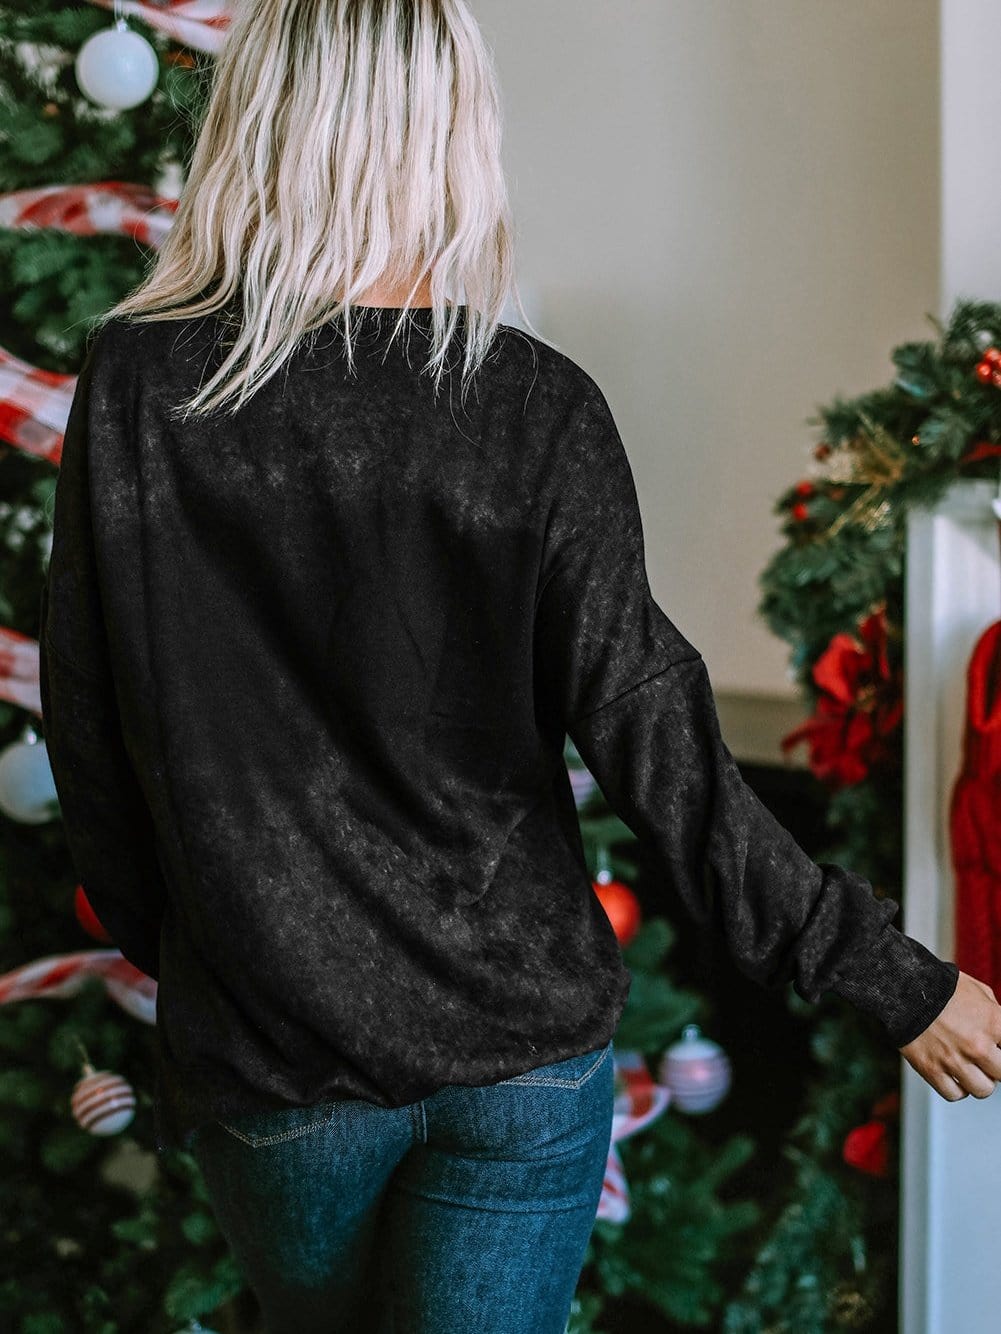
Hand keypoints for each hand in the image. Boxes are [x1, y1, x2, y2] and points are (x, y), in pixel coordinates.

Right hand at [899, 970, 1000, 1099]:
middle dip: (995, 1065)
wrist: (902, 987)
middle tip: (984, 1057)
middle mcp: (977, 1046)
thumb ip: (996, 1013)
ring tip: (969, 1067)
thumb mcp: (978, 990)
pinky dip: (956, 1087)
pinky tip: (953, 1073)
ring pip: (983, 1090)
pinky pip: (955, 1094)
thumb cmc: (940, 986)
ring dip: (978, 1080)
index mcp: (993, 1023)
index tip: (996, 1046)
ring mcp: (954, 1060)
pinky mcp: (932, 1070)